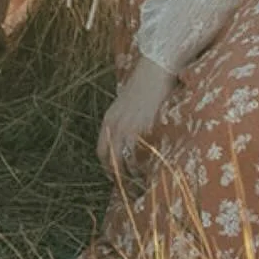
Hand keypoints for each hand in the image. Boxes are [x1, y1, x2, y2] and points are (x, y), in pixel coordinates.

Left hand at [97, 56, 174, 177]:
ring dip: (133, 178)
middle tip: (131, 190)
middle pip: (112, 162)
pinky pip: (141, 156)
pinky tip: (152, 173)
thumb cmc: (145, 86)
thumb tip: (127, 143)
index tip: (117, 178)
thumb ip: (122, 123)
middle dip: (120, 179)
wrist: (156, 68)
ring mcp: (129, 128)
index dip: (108, 168)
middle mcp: (115, 126)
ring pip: (125, 163)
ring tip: (143, 187)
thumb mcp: (125, 105)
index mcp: (109, 121)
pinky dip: (145, 168)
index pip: (102, 153)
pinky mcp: (144, 128)